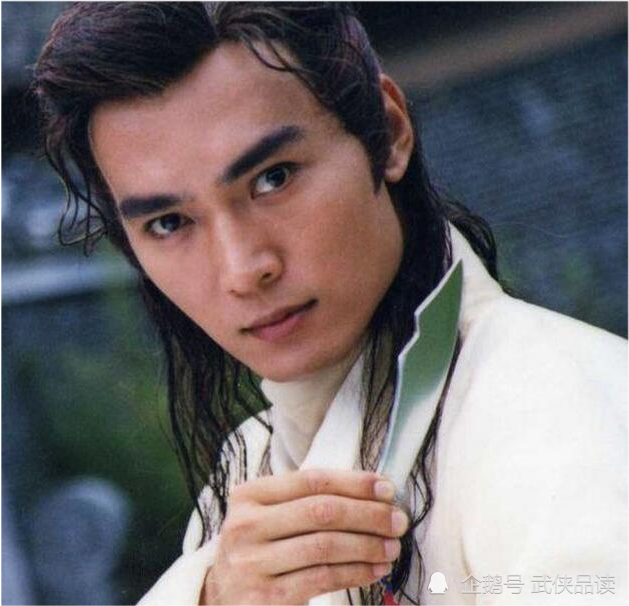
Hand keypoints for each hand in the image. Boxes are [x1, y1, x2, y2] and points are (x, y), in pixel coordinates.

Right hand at [200, 468, 407, 605]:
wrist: (222, 596)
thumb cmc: (260, 547)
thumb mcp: (271, 514)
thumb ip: (308, 499)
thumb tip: (373, 492)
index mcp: (249, 494)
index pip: (312, 480)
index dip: (354, 482)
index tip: (386, 489)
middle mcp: (246, 525)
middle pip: (322, 511)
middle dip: (368, 514)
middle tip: (398, 520)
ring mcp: (252, 563)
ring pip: (326, 546)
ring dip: (368, 545)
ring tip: (392, 547)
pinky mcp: (265, 599)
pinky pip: (322, 578)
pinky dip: (356, 572)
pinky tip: (375, 569)